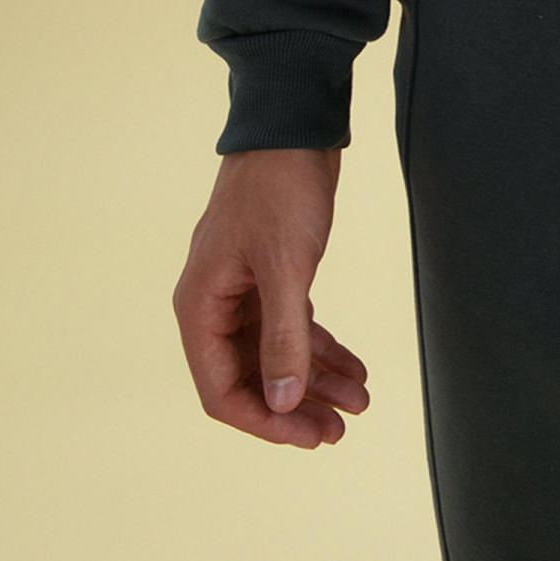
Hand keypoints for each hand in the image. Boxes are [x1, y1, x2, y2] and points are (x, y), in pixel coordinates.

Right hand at [173, 147, 367, 448]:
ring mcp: (244, 291)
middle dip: (297, 406)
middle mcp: (215, 305)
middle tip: (341, 429)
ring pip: (276, 355)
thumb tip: (284, 403)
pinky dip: (321, 349)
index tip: (310, 437)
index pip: (222, 390)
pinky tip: (354, 368)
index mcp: (200, 307)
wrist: (295, 123)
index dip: (266, 420)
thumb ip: (283, 338)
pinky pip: (292, 327)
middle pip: (251, 378)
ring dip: (316, 380)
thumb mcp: (286, 266)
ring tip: (360, 403)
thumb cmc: (280, 189)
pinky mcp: (272, 275)